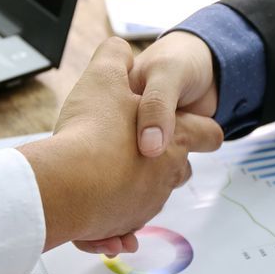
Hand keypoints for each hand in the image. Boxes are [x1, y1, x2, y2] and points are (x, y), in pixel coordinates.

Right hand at [17, 38, 223, 252]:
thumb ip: (115, 56)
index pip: (209, 133)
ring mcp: (146, 203)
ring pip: (150, 197)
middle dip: (164, 161)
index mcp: (173, 136)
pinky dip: (112, 222)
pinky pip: (122, 225)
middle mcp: (167, 173)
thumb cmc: (91, 131)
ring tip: (106, 175)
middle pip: (181, 169)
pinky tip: (93, 207)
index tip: (194, 127)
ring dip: (134, 190)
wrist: (66, 183)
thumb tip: (119, 48)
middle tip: (137, 149)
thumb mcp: (104, 76)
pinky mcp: (122, 225)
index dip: (203, 128)